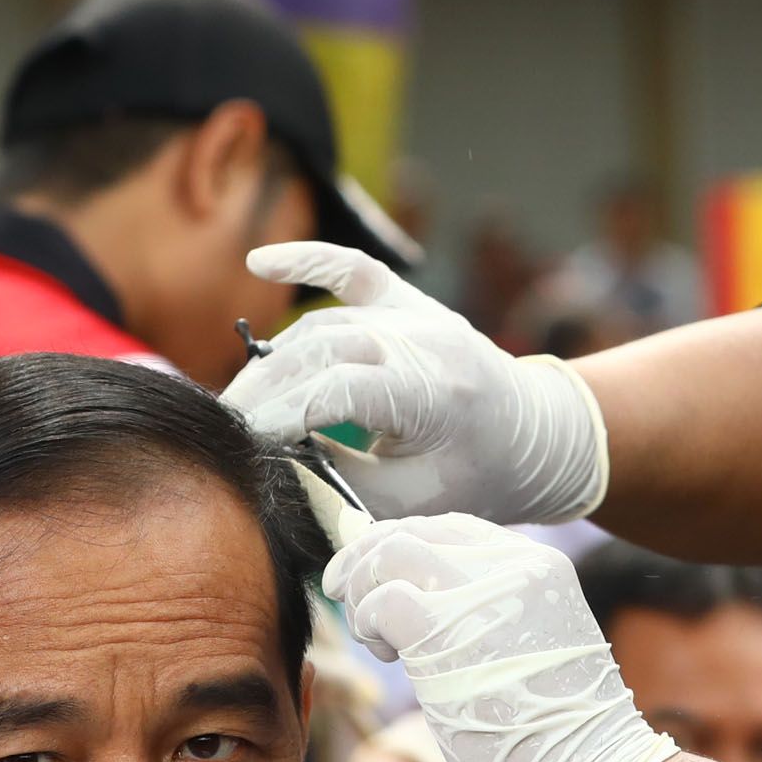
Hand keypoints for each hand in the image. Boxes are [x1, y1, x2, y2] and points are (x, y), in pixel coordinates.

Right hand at [223, 241, 609, 524]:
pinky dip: (307, 261)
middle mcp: (426, 342)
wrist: (534, 435)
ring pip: (324, 324)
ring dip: (274, 361)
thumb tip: (271, 461)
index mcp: (434, 394)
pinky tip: (258, 262)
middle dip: (266, 391)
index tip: (246, 444)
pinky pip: (354, 269)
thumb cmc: (476, 479)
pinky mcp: (407, 301)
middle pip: (323, 351)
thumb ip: (341, 480)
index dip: (284, 416)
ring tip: (239, 403)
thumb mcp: (411, 501)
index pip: (340, 390)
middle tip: (226, 428)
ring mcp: (417, 315)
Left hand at [324, 515, 677, 761]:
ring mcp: (479, 595)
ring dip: (364, 591)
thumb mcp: (535, 648)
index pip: (450, 530)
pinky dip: (368, 621)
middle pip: (414, 532)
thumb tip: (418, 599)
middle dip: (368, 560)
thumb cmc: (560, 735)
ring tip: (378, 640)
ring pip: (389, 553)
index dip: (404, 547)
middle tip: (347, 595)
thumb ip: (487, 613)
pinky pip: (382, 600)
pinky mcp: (445, 633)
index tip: (379, 579)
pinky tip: (385, 653)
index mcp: (538, 567)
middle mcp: (512, 566)